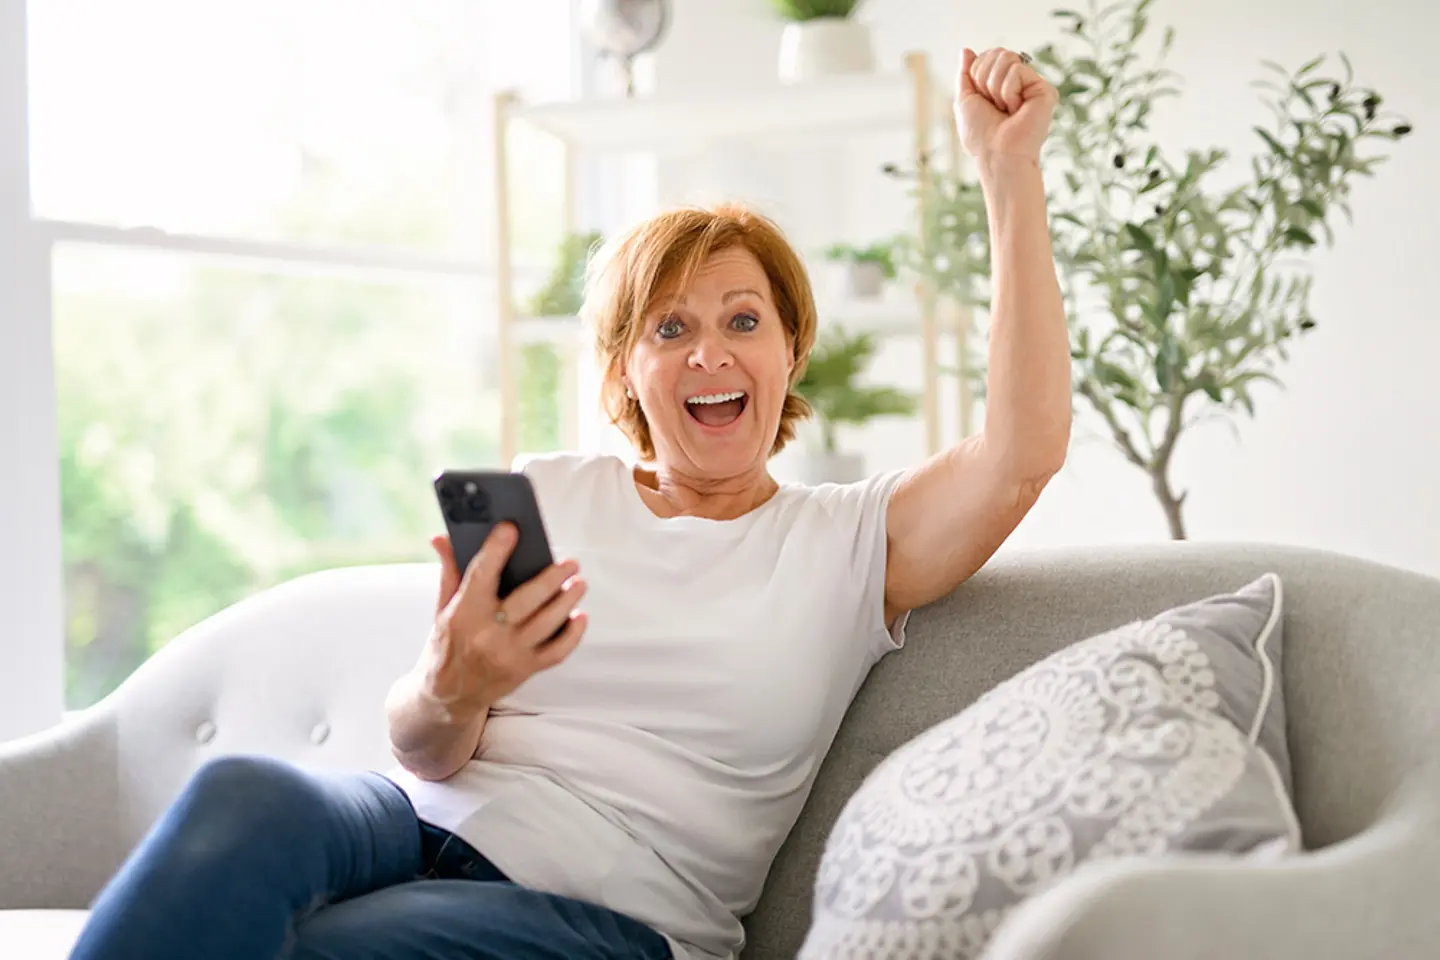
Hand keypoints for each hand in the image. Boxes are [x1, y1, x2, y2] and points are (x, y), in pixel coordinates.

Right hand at [420, 524, 586, 716]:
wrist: (447, 696)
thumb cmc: (447, 644)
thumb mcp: (442, 608)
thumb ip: (449, 571)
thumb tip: (441, 536)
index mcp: (463, 613)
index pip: (481, 574)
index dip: (497, 549)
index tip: (511, 528)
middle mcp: (487, 634)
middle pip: (527, 599)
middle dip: (553, 577)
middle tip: (570, 562)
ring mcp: (509, 654)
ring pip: (547, 623)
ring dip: (568, 601)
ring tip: (579, 583)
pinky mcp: (525, 670)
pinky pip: (557, 651)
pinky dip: (573, 634)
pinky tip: (580, 616)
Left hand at [954, 46, 1057, 161]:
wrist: (996, 153)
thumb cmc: (981, 135)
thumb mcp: (965, 101)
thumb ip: (966, 74)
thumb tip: (966, 51)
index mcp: (1003, 83)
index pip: (988, 55)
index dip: (977, 74)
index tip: (983, 100)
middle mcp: (1021, 82)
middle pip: (997, 52)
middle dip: (985, 79)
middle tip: (994, 105)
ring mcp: (1033, 85)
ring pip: (1006, 57)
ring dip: (995, 87)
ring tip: (1005, 108)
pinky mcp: (1045, 90)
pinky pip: (1017, 70)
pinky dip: (1008, 91)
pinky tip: (1016, 109)